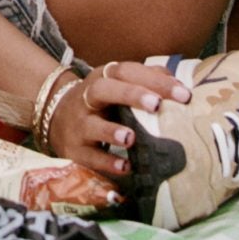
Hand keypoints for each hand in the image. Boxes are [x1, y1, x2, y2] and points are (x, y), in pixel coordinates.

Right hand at [47, 60, 190, 179]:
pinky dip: (105, 162)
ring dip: (110, 131)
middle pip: (104, 89)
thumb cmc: (101, 103)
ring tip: (130, 138)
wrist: (54, 118)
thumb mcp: (118, 85)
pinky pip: (88, 156)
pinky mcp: (73, 149)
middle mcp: (87, 97)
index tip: (184, 95)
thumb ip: (148, 80)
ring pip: (90, 124)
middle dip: (130, 95)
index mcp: (103, 78)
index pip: (127, 71)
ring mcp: (78, 123)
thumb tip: (181, 84)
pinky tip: (124, 167)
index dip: (154, 80)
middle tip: (156, 105)